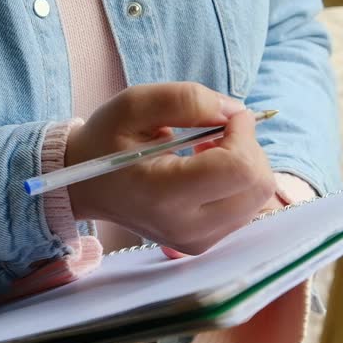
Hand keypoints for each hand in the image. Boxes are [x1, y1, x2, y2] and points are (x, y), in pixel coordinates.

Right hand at [65, 82, 275, 254]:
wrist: (85, 186)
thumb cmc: (105, 141)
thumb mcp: (133, 104)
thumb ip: (186, 99)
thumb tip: (234, 111)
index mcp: (162, 194)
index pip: (238, 168)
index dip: (244, 132)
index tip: (226, 115)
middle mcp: (185, 227)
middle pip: (258, 186)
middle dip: (248, 147)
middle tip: (215, 131)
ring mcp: (196, 241)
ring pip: (258, 198)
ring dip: (243, 164)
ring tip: (206, 151)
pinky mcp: (204, 244)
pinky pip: (246, 208)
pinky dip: (237, 183)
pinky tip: (207, 171)